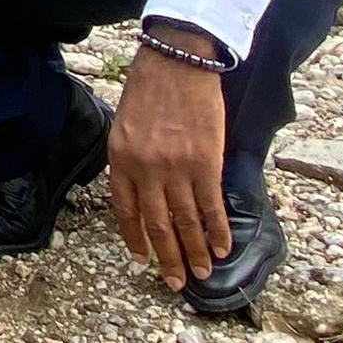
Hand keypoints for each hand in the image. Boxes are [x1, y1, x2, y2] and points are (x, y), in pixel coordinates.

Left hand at [107, 36, 230, 291]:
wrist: (179, 61)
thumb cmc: (151, 87)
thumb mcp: (126, 124)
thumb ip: (132, 159)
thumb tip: (144, 192)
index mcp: (120, 159)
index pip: (125, 210)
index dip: (135, 238)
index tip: (142, 260)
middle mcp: (145, 169)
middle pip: (156, 224)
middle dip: (167, 257)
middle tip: (175, 282)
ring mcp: (175, 168)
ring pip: (185, 222)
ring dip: (195, 252)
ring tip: (203, 272)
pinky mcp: (205, 163)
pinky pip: (210, 206)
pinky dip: (217, 230)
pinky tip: (222, 247)